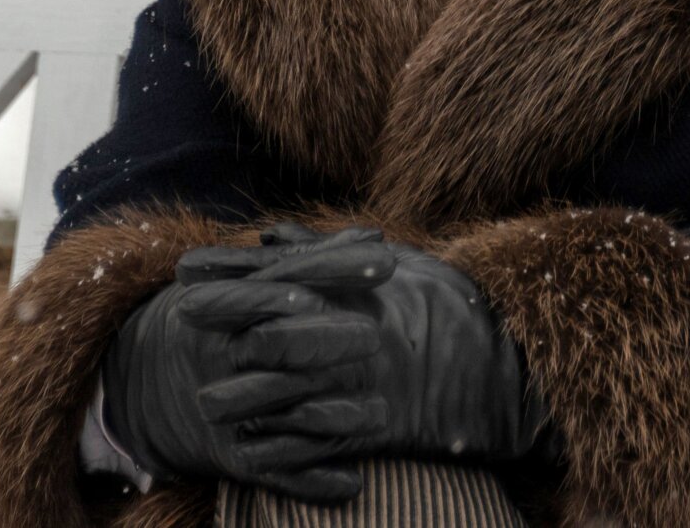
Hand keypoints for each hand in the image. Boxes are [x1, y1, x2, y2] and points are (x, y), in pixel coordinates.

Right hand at [100, 235, 391, 502]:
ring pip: (272, 407)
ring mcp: (222, 403)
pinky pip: (270, 469)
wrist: (150, 378)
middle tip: (375, 335)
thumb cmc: (226, 316)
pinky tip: (352, 483)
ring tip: (380, 412)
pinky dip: (309, 480)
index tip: (386, 263)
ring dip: (327, 413)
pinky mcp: (230, 454)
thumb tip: (374, 234)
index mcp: (220, 300)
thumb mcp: (258, 280)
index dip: (334, 267)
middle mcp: (216, 351)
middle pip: (270, 343)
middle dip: (324, 339)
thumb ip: (315, 258)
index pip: (279, 276)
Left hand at [196, 223, 550, 471]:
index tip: (185, 271)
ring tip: (205, 403)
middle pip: (276, 324)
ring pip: (291, 388)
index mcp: (360, 290)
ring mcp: (366, 381)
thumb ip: (329, 255)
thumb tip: (273, 235)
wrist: (510, 370)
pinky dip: (285, 450)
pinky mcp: (378, 428)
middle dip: (226, 322)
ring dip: (245, 396)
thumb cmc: (456, 311)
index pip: (281, 274)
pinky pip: (322, 442)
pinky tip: (252, 453)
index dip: (229, 274)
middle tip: (179, 320)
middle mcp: (358, 330)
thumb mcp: (401, 266)